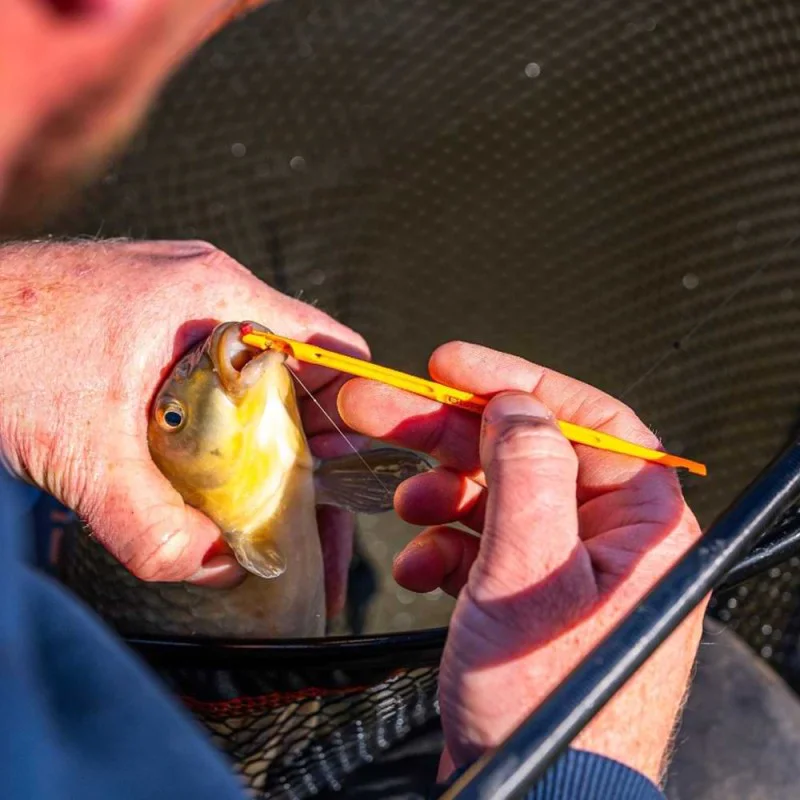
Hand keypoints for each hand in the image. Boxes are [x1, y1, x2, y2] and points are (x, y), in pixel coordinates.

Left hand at [0, 239, 366, 615]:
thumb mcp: (78, 453)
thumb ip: (152, 525)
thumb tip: (213, 564)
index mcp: (214, 294)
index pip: (326, 343)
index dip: (350, 404)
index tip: (348, 460)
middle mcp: (203, 287)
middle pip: (292, 362)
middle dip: (303, 429)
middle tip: (296, 491)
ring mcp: (169, 298)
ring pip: (247, 366)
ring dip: (254, 424)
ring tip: (244, 482)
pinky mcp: (139, 318)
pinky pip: (205, 365)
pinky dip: (212, 411)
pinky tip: (187, 454)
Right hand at [338, 342, 706, 785]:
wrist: (536, 797)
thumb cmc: (547, 703)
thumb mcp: (528, 573)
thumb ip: (527, 474)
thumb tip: (517, 406)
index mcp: (639, 523)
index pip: (583, 419)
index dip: (513, 381)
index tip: (451, 365)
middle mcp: (609, 539)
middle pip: (522, 454)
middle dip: (448, 433)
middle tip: (380, 406)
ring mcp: (566, 569)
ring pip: (497, 497)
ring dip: (443, 495)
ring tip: (408, 506)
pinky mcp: (529, 597)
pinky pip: (486, 546)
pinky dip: (447, 547)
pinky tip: (422, 566)